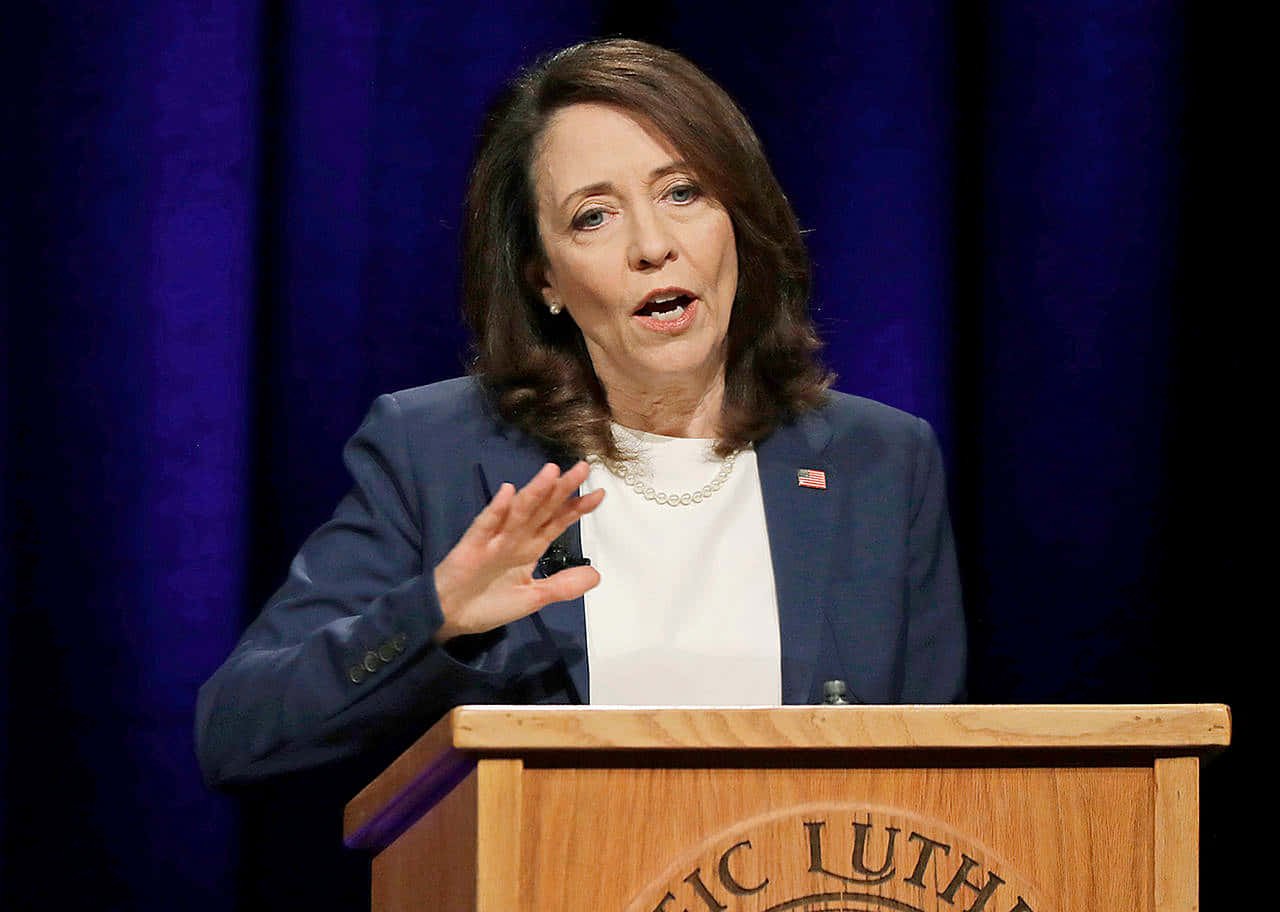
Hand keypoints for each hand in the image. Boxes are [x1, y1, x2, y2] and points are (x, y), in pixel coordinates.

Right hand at [431, 461, 603, 642]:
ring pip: (518, 511)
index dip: (577, 507)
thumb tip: (597, 574)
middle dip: (562, 490)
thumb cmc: (488, 603)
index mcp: (530, 547)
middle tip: (582, 468)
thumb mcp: (533, 598)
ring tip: (552, 472)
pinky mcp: (472, 546)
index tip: (600, 494)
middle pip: (543, 509)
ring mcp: (494, 539)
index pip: (558, 522)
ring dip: (534, 492)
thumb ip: (562, 586)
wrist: (450, 616)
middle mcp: (516, 537)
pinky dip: (496, 510)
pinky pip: (486, 525)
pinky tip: (507, 494)